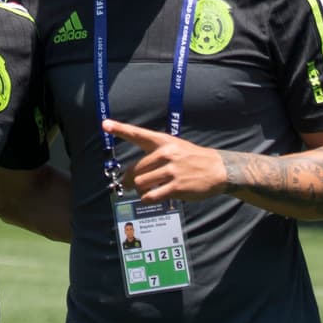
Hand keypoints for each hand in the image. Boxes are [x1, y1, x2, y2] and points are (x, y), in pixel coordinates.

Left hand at [103, 118, 228, 201]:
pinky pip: (152, 195)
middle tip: (126, 185)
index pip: (138, 134)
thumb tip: (133, 173)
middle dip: (129, 179)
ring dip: (140, 189)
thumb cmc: (191, 158)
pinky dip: (147, 198)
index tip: (105, 124)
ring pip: (142, 183)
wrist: (217, 169)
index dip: (120, 129)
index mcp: (163, 141)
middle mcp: (166, 154)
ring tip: (143, 190)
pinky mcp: (177, 187)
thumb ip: (154, 155)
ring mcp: (171, 171)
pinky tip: (150, 197)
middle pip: (136, 169)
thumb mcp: (174, 147)